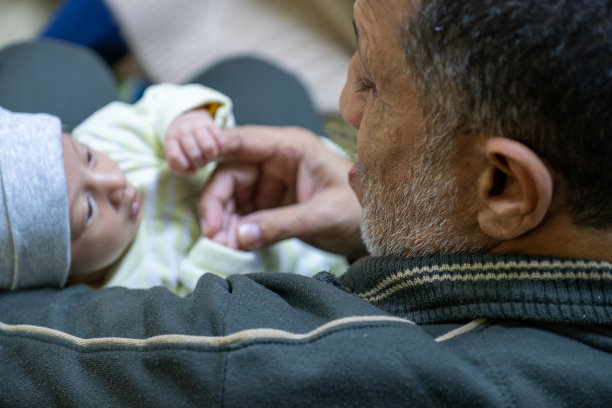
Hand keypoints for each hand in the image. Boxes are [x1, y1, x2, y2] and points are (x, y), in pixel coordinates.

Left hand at [164, 109, 222, 175]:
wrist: (188, 121)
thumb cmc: (182, 146)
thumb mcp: (175, 154)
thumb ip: (179, 168)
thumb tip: (193, 171)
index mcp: (171, 139)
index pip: (175, 157)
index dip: (184, 166)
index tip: (189, 166)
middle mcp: (183, 131)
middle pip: (194, 154)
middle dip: (200, 163)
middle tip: (201, 162)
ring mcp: (197, 126)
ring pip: (208, 146)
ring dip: (211, 157)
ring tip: (210, 157)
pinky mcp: (210, 124)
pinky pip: (219, 140)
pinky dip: (220, 149)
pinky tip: (217, 151)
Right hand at [199, 126, 366, 258]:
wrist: (372, 232)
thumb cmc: (358, 212)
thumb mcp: (324, 215)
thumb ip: (282, 224)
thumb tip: (238, 237)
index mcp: (291, 148)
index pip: (243, 142)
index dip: (211, 149)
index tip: (185, 164)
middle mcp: (276, 161)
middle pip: (229, 174)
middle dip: (217, 204)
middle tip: (214, 235)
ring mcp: (271, 183)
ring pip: (231, 196)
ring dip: (222, 220)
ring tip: (223, 246)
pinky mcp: (270, 205)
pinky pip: (242, 214)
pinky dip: (234, 230)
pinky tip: (233, 246)